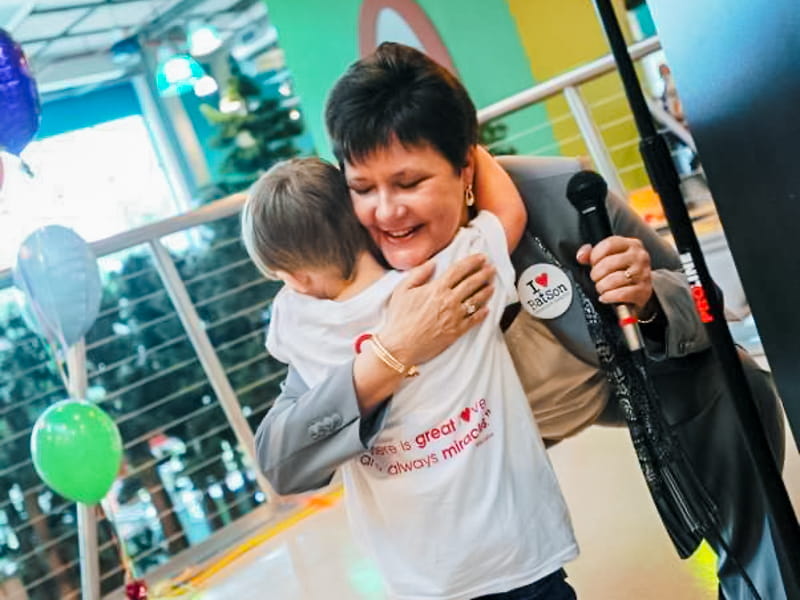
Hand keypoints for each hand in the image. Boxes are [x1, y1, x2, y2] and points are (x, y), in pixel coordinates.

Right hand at [379, 253, 494, 365]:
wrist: (401, 346)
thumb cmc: (399, 319)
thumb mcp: (402, 291)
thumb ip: (418, 274)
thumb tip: (432, 263)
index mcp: (437, 288)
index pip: (459, 270)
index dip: (472, 261)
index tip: (481, 257)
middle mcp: (449, 300)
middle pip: (472, 283)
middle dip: (484, 273)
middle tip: (491, 268)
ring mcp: (455, 316)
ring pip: (476, 300)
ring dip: (486, 291)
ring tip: (492, 285)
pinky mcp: (457, 331)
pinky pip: (474, 320)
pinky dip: (482, 313)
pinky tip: (487, 309)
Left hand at [576, 236, 655, 314]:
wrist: (640, 289)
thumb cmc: (622, 271)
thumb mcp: (608, 258)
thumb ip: (592, 254)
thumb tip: (581, 255)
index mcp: (631, 244)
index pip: (609, 244)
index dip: (595, 255)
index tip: (593, 263)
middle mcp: (639, 257)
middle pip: (609, 263)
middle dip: (596, 274)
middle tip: (596, 278)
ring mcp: (643, 274)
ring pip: (614, 279)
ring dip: (602, 286)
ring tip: (601, 288)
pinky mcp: (643, 291)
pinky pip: (621, 294)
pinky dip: (609, 297)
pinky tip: (606, 297)